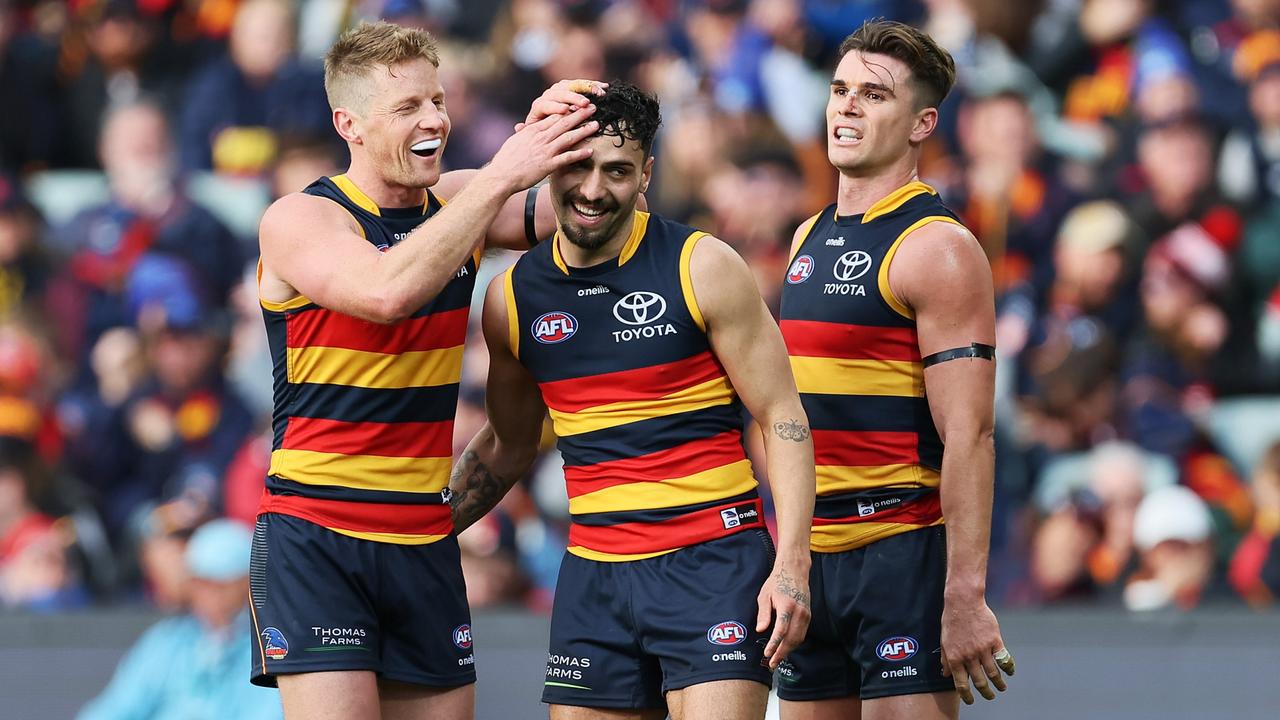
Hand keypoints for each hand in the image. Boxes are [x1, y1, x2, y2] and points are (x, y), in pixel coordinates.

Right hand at [483, 105, 599, 192]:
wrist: (501, 175)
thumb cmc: (506, 160)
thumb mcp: (515, 141)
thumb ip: (524, 133)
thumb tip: (524, 128)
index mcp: (533, 130)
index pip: (553, 116)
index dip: (567, 109)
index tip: (578, 104)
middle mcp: (540, 138)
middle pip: (564, 122)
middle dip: (580, 114)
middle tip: (593, 108)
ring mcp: (545, 151)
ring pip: (569, 137)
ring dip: (584, 130)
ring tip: (596, 125)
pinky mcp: (548, 165)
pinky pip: (567, 158)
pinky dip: (579, 154)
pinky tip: (590, 151)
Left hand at [515, 79, 607, 130]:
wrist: (546, 126)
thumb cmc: (539, 134)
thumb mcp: (532, 134)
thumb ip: (526, 131)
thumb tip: (518, 128)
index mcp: (539, 106)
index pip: (545, 103)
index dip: (555, 107)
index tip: (565, 111)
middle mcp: (549, 95)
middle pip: (561, 92)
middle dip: (574, 97)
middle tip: (584, 103)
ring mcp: (562, 89)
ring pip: (573, 85)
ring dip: (586, 89)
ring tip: (598, 94)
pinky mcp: (573, 88)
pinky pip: (584, 84)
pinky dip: (594, 85)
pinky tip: (604, 87)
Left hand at [755, 561, 810, 668]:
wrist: (795, 571)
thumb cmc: (777, 582)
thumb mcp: (765, 595)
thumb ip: (763, 613)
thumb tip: (761, 630)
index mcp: (787, 606)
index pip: (781, 631)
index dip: (774, 644)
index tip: (767, 654)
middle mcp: (799, 612)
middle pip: (792, 639)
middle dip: (782, 653)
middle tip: (772, 663)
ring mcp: (806, 614)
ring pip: (799, 638)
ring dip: (788, 650)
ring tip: (777, 658)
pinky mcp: (808, 615)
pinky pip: (802, 633)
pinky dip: (794, 643)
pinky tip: (785, 647)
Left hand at [940, 597, 1013, 703]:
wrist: (963, 602)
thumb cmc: (951, 621)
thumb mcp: (944, 641)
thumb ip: (945, 659)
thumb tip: (945, 674)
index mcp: (954, 658)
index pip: (961, 683)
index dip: (967, 695)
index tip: (971, 701)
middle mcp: (969, 656)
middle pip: (980, 682)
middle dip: (986, 693)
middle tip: (990, 696)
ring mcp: (983, 649)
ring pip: (993, 674)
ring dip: (999, 684)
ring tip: (1001, 688)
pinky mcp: (995, 641)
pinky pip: (1004, 659)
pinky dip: (1008, 669)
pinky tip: (1010, 673)